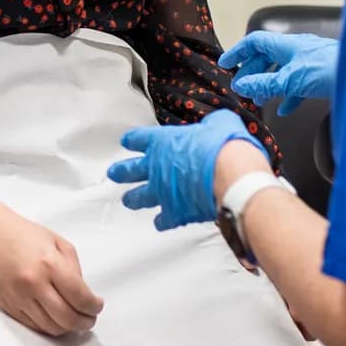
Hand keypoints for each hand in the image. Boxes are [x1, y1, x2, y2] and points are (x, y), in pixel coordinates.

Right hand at [0, 212, 105, 337]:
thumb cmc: (25, 235)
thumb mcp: (58, 243)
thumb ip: (75, 269)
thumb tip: (84, 296)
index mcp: (50, 264)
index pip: (80, 297)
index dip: (94, 307)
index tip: (97, 306)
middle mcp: (34, 284)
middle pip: (68, 319)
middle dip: (85, 323)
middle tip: (90, 318)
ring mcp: (19, 298)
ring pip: (52, 328)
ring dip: (68, 328)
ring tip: (75, 319)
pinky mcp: (9, 307)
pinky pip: (35, 327)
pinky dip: (50, 326)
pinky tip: (56, 317)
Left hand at [108, 108, 260, 229]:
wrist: (231, 177)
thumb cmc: (225, 148)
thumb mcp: (220, 123)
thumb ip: (212, 124)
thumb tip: (216, 124)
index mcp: (164, 142)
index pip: (140, 138)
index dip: (133, 140)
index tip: (127, 141)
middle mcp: (157, 167)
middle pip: (130, 170)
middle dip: (121, 171)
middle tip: (114, 173)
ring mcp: (162, 191)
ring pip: (139, 197)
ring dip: (133, 198)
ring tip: (127, 200)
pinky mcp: (174, 212)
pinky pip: (163, 219)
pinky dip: (162, 221)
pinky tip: (161, 222)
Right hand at [219, 31, 338, 114]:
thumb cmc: (329, 70)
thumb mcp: (292, 79)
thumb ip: (265, 83)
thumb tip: (242, 85)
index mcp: (287, 45)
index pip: (255, 42)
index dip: (239, 51)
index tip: (226, 64)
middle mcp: (297, 50)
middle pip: (267, 57)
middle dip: (252, 73)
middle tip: (242, 88)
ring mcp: (309, 63)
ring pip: (281, 71)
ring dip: (268, 85)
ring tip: (260, 100)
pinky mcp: (320, 76)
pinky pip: (298, 84)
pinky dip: (288, 95)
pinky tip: (285, 109)